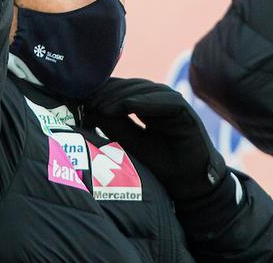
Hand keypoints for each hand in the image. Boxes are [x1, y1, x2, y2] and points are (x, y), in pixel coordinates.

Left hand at [85, 78, 226, 201]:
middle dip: (110, 91)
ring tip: (102, 105)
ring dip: (123, 96)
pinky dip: (146, 101)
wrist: (190, 185)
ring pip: (146, 90)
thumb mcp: (132, 144)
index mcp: (148, 107)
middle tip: (88, 100)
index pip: (124, 91)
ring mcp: (174, 104)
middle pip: (133, 87)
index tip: (82, 98)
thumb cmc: (162, 166)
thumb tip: (92, 108)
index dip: (104, 92)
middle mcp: (161, 101)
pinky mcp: (186, 112)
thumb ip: (116, 126)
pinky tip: (127, 105)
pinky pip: (166, 101)